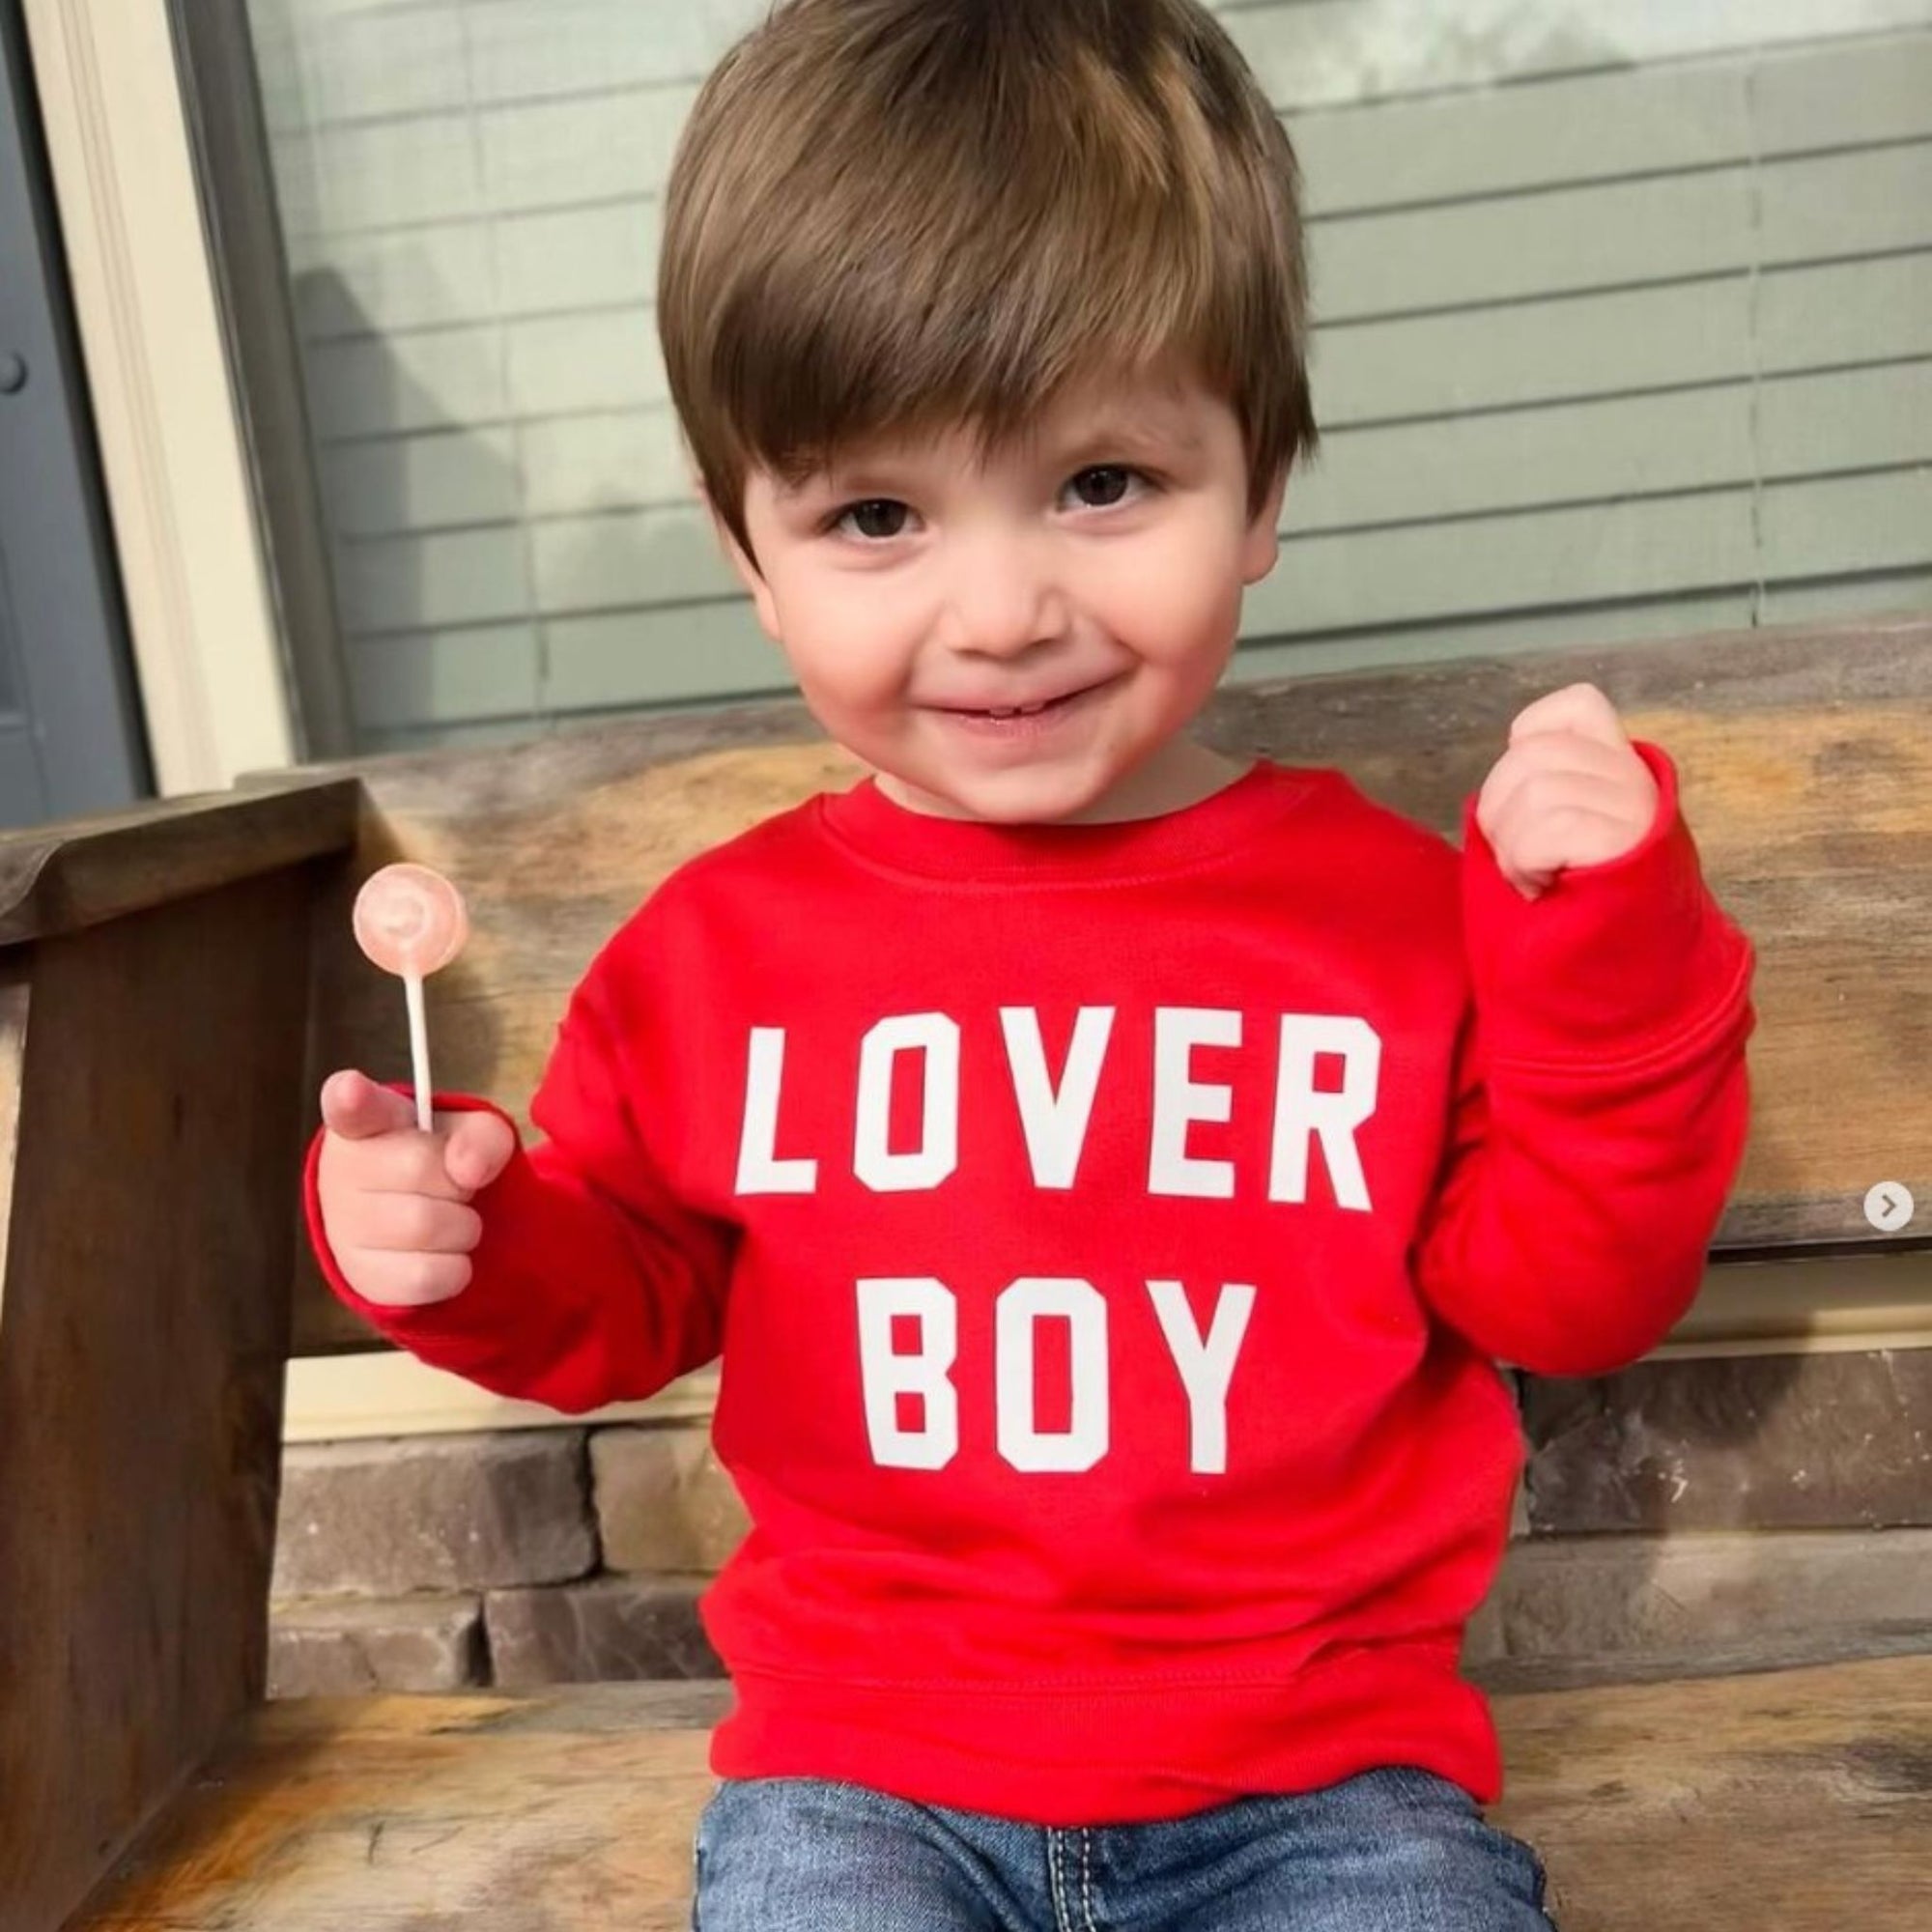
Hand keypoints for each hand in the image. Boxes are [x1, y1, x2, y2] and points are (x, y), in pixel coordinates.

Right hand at [316, 1069, 515, 1305]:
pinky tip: (440, 1253)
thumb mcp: (471, 1135)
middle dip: (458, 1179)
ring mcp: (344, 1228)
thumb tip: (468, 1169)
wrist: (420, 1229)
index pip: (350, 1104)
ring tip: (448, 1217)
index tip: (351, 1090)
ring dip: (462, 1226)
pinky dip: (456, 1268)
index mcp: (365, 1120)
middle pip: (423, 1168)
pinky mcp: (362, 1279)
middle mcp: (341, 1171)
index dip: (351, 1097)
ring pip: (427, 1226)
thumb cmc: (439, 1165)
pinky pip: (429, 1277)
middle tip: (450, 1183)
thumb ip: (482, 1136)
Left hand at [1473, 682, 1660, 900]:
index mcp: (1624, 766)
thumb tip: (1511, 763)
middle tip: (1524, 859)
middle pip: (1529, 756)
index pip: (1576, 706)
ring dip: (1513, 847)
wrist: (1639, 976)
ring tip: (1538, 879)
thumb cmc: (1587, 908)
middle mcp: (1636, 778)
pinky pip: (1545, 831)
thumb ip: (1553, 786)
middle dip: (1501, 810)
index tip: (1526, 795)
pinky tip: (1545, 888)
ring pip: (1533, 792)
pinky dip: (1526, 865)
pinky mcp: (1629, 842)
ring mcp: (1637, 808)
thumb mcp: (1574, 829)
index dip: (1529, 740)